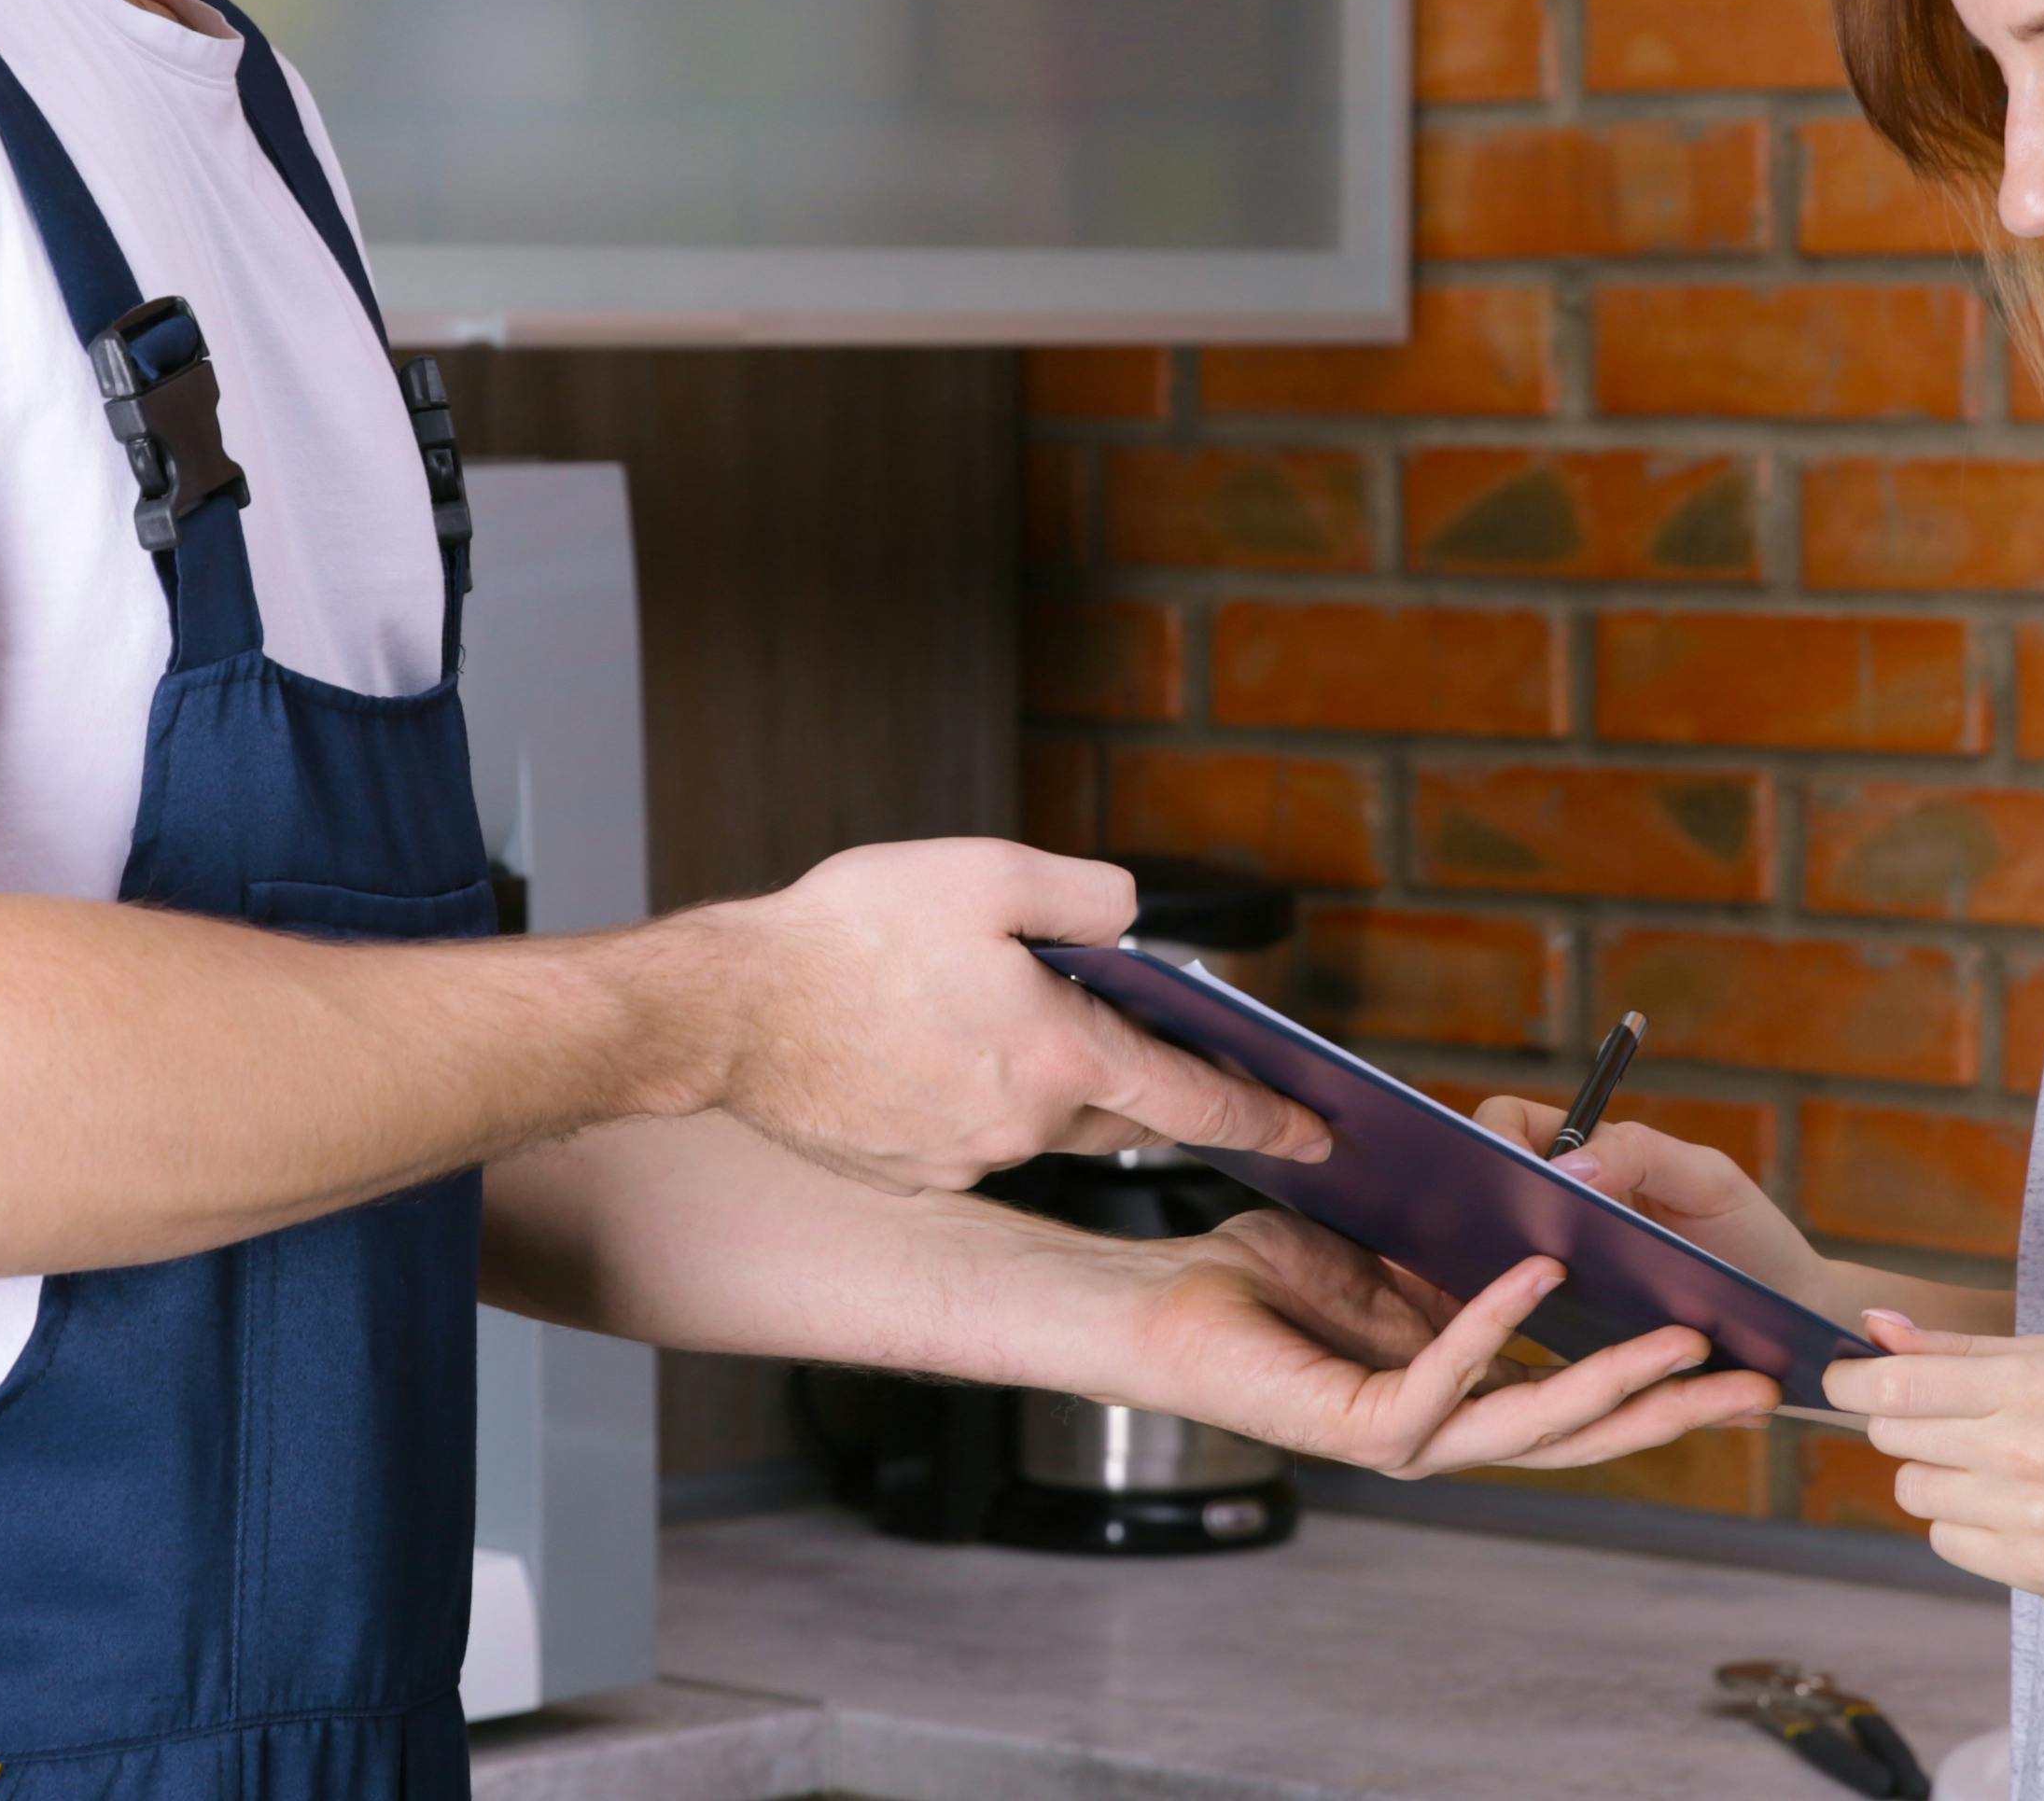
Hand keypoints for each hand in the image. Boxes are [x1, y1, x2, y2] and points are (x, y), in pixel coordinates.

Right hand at [676, 841, 1330, 1191]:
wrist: (725, 1012)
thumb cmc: (846, 935)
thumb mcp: (985, 872)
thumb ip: (1085, 894)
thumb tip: (1131, 920)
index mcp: (1059, 1053)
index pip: (1194, 1098)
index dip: (1265, 1115)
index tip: (1318, 1136)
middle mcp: (1024, 1123)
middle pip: (1122, 1113)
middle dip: (1158, 1091)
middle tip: (1184, 1070)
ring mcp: (963, 1159)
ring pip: (1041, 1120)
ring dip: (1046, 1078)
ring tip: (996, 1015)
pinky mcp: (907, 1171)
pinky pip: (970, 1134)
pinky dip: (973, 1097)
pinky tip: (927, 1048)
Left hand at [1104, 1211, 1786, 1478]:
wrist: (1159, 1302)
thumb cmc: (1257, 1275)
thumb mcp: (1389, 1253)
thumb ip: (1464, 1255)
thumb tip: (1552, 1215)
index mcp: (1455, 1389)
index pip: (1576, 1399)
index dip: (1658, 1388)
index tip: (1736, 1361)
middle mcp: (1439, 1427)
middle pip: (1581, 1431)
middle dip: (1674, 1409)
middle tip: (1760, 1388)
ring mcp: (1402, 1436)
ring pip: (1531, 1422)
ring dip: (1613, 1381)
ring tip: (1685, 1341)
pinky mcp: (1358, 1427)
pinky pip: (1446, 1375)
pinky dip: (1496, 1323)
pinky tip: (1544, 1276)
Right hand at [1471, 1096, 1838, 1308]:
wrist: (1794, 1319)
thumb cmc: (1753, 1238)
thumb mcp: (1707, 1183)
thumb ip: (1641, 1155)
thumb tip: (1565, 1166)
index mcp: (1588, 1157)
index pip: (1508, 1124)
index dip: (1493, 1139)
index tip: (1509, 1174)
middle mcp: (1564, 1209)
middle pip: (1489, 1196)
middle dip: (1481, 1214)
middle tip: (1511, 1245)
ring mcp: (1564, 1271)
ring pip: (1499, 1267)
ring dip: (1503, 1278)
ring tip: (1524, 1289)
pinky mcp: (1573, 1329)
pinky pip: (1533, 1325)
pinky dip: (1536, 1329)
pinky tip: (1558, 1344)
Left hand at [1823, 1311, 2043, 1607]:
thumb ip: (1959, 1348)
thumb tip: (1873, 1326)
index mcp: (2039, 1385)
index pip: (1900, 1385)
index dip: (1850, 1381)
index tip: (1839, 1379)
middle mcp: (2035, 1451)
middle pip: (1896, 1437)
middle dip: (1903, 1424)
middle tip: (1948, 1422)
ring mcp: (2038, 1518)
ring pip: (1914, 1493)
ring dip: (1935, 1477)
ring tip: (1992, 1468)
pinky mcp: (2041, 1571)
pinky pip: (1947, 1542)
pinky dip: (1965, 1525)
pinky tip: (2013, 1510)